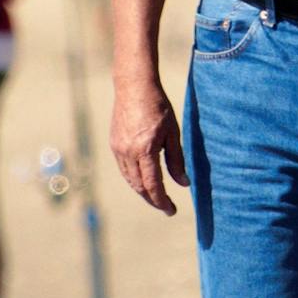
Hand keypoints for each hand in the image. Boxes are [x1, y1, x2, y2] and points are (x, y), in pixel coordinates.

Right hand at [110, 77, 186, 215]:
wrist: (134, 87)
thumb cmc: (158, 107)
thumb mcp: (173, 133)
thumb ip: (177, 160)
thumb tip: (183, 184)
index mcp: (145, 150)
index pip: (153, 185)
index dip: (162, 201)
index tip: (171, 211)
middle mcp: (128, 152)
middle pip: (139, 187)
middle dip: (153, 200)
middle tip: (166, 207)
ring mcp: (118, 149)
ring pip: (130, 180)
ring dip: (143, 191)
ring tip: (157, 197)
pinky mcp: (114, 144)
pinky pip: (124, 169)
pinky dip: (134, 179)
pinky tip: (144, 180)